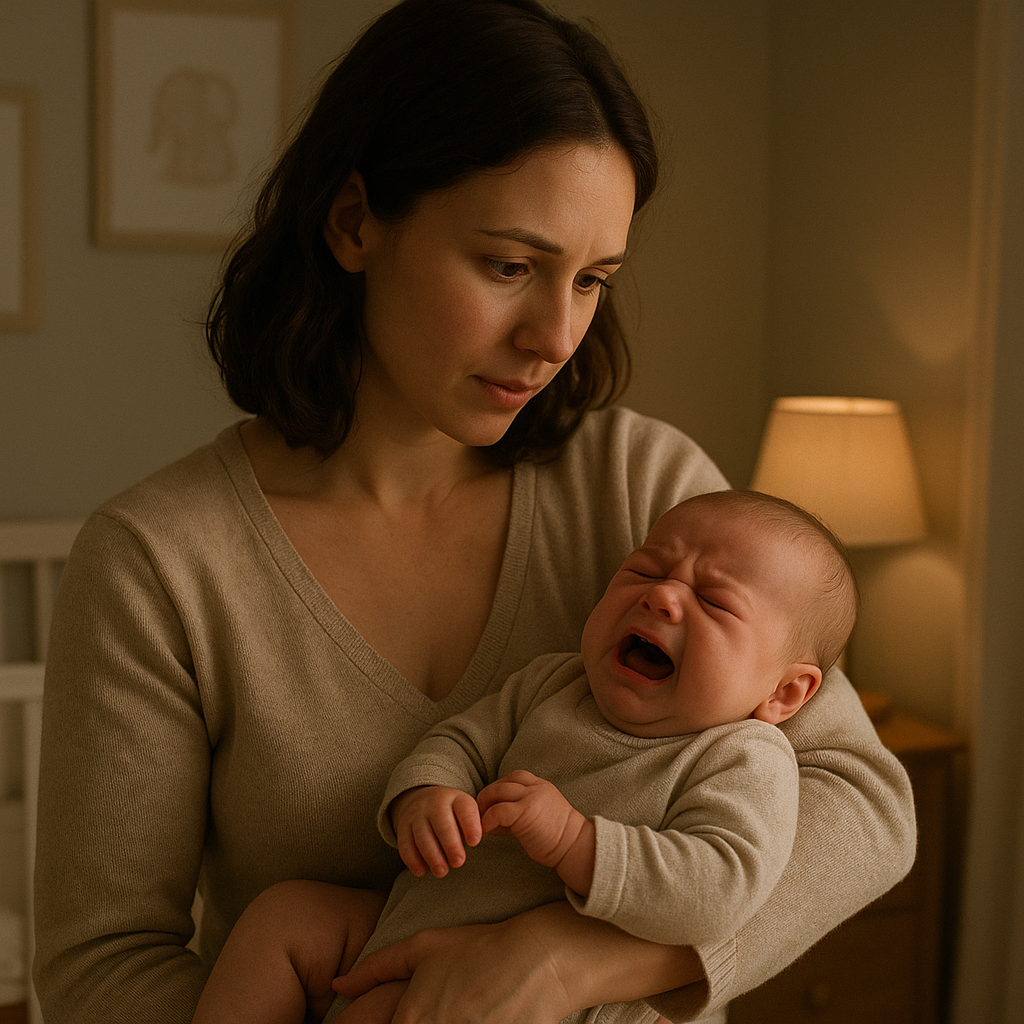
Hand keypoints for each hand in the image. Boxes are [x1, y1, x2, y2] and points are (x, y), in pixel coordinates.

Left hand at [331, 901, 704, 1022]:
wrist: (539, 960)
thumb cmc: (479, 947)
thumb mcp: (423, 947)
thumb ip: (375, 967)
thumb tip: (337, 984)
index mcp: (408, 1019)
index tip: (360, 1022)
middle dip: (404, 1023)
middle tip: (432, 1006)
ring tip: (457, 1010)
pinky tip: (471, 1016)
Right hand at [390, 785, 481, 877]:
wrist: (422, 799)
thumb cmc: (453, 814)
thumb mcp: (465, 811)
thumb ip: (475, 825)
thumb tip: (480, 844)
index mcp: (456, 799)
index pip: (464, 809)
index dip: (470, 825)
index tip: (475, 842)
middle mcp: (435, 803)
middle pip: (442, 823)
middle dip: (451, 844)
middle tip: (459, 862)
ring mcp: (417, 815)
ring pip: (423, 835)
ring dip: (432, 855)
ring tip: (442, 871)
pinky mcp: (403, 827)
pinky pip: (405, 843)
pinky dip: (412, 859)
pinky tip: (421, 871)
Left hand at [477, 770, 594, 893]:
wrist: (574, 848)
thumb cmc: (555, 838)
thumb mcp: (536, 816)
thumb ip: (516, 811)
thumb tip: (489, 818)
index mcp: (540, 785)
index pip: (512, 778)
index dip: (498, 790)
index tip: (491, 806)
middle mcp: (536, 787)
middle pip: (501, 783)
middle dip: (487, 797)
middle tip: (480, 815)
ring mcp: (531, 797)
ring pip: (497, 792)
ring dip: (484, 807)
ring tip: (480, 823)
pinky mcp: (526, 811)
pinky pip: (498, 810)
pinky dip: (487, 820)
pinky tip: (487, 831)